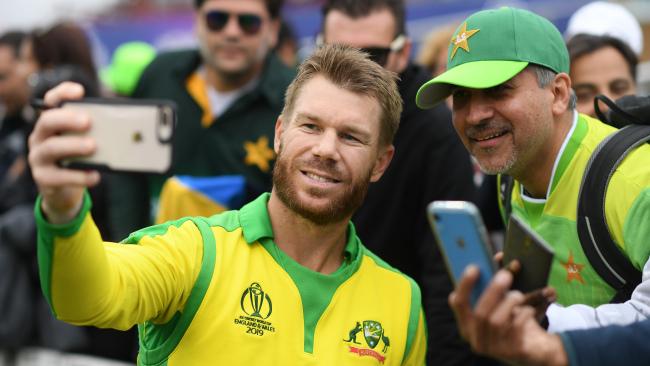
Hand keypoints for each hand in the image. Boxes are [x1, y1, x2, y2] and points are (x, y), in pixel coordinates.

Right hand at [28, 82, 98, 223]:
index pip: (51, 102)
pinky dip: (78, 176)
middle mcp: (40, 137)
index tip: (80, 92)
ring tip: (92, 146)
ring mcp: (39, 157)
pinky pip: (59, 177)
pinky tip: (94, 176)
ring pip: (51, 148)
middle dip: (67, 119)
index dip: (62, 93)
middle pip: (47, 122)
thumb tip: (129, 128)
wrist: (65, 191)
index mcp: (52, 123)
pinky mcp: (44, 179)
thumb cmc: (79, 160)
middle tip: (88, 121)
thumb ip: (98, 133)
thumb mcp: (86, 143)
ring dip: (73, 145)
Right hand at [449, 267, 567, 365]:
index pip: (459, 303)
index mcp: (467, 323)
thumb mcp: (502, 302)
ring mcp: (493, 348)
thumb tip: (501, 256)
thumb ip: (497, 281)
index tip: (474, 267)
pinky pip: (515, 330)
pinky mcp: (511, 352)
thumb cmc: (513, 319)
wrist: (535, 348)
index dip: (465, 285)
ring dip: (509, 303)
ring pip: (496, 321)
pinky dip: (522, 316)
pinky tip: (528, 311)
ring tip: (518, 295)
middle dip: (493, 291)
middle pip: (479, 313)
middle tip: (506, 274)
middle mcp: (476, 338)